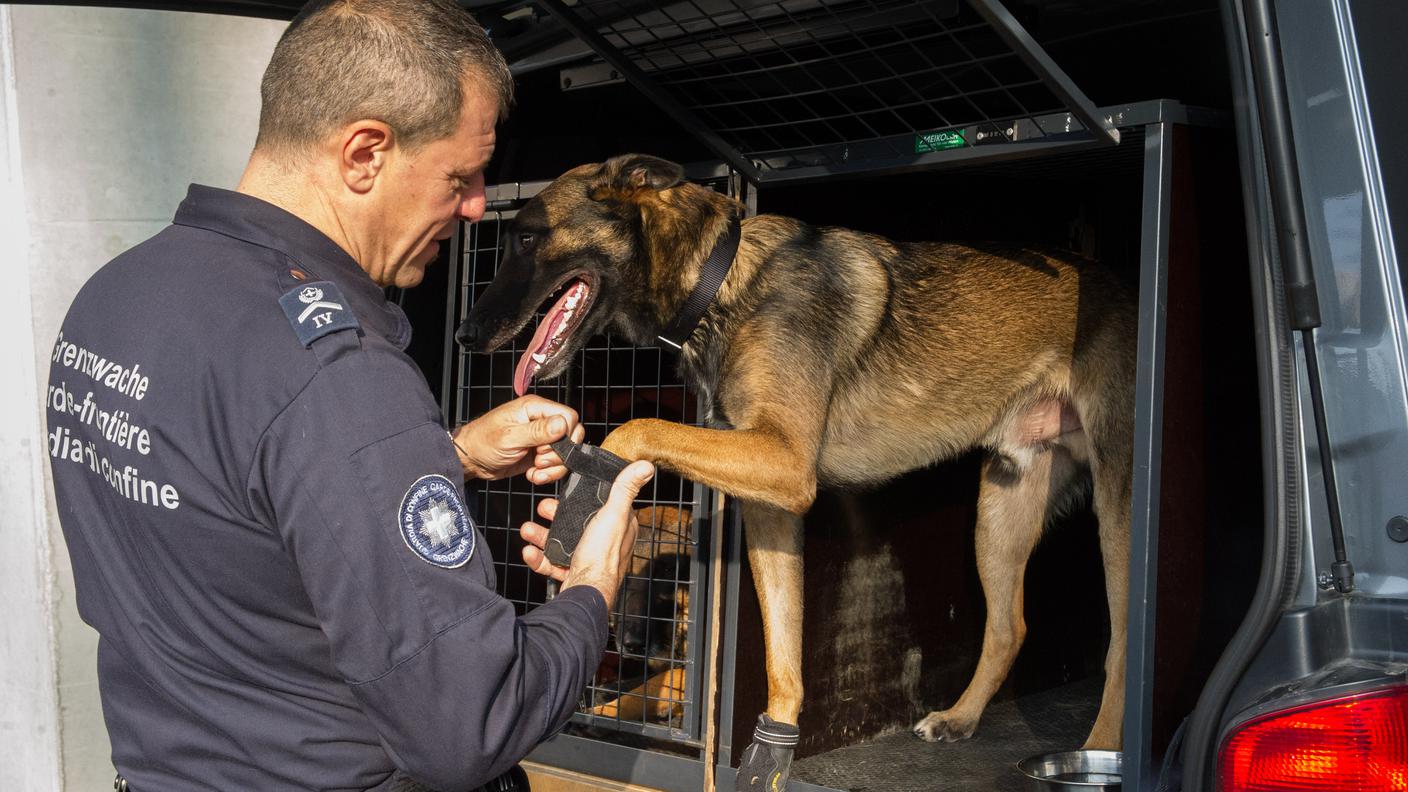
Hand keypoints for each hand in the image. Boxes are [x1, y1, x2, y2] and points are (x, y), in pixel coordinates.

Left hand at [450, 395, 584, 481]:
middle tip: (539, 459)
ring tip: (535, 470)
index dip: (565, 435)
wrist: (472, 460)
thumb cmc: (483, 442)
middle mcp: (541, 420)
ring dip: (554, 466)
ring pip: (567, 453)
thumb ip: (537, 431)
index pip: (568, 416)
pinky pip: (557, 464)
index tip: (545, 447)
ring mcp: (542, 438)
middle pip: (572, 435)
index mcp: (534, 408)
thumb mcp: (510, 437)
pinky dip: (548, 473)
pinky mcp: (540, 454)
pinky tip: (533, 475)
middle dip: (559, 453)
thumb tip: (562, 424)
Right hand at [518, 460, 654, 608]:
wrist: (585, 591)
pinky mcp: (573, 573)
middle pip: (576, 523)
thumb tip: (646, 466)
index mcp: (618, 527)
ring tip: (527, 530)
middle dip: (554, 515)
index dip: (582, 497)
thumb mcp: (614, 514)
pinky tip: (529, 551)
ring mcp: (588, 559)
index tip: (564, 491)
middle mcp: (605, 543)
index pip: (600, 505)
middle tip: (542, 509)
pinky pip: (552, 562)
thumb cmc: (602, 555)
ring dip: (541, 536)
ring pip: (561, 542)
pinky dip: (539, 557)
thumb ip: (625, 489)